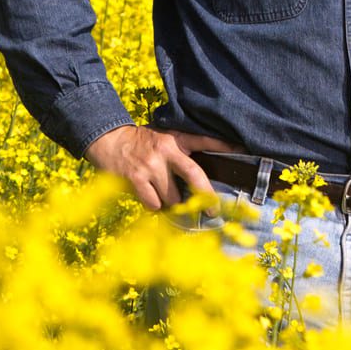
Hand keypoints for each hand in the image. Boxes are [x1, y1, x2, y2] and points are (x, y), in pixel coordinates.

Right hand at [84, 125, 245, 210]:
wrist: (107, 140)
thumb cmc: (140, 143)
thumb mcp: (162, 138)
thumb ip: (180, 151)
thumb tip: (200, 180)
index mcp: (174, 139)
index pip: (203, 140)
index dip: (224, 145)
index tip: (243, 150)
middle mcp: (165, 150)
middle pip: (194, 176)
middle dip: (206, 196)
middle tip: (213, 211)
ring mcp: (150, 165)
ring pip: (172, 197)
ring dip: (170, 203)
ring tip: (162, 194)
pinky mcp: (135, 179)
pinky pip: (154, 204)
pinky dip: (153, 205)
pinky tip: (147, 195)